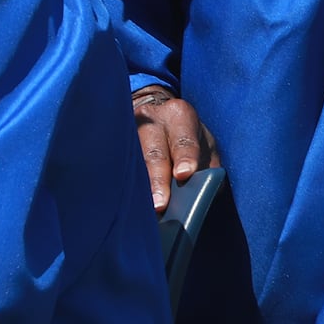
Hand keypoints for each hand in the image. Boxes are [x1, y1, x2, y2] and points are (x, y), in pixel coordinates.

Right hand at [132, 86, 221, 212]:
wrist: (156, 114)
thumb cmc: (185, 134)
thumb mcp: (202, 140)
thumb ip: (207, 163)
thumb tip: (208, 192)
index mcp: (180, 114)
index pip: (183, 139)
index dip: (184, 157)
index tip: (184, 174)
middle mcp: (152, 120)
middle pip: (154, 153)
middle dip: (157, 180)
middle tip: (160, 204)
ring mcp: (129, 130)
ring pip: (133, 161)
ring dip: (139, 187)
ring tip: (143, 210)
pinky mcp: (116, 143)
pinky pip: (120, 167)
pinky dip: (128, 186)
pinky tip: (130, 203)